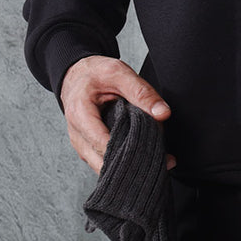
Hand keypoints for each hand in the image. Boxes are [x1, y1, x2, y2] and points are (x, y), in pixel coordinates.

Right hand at [59, 55, 174, 174]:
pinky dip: (123, 161)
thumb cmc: (95, 73)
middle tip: (161, 158)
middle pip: (103, 161)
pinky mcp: (89, 150)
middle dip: (131, 161)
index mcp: (80, 114)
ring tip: (156, 158)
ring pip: (104, 167)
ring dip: (128, 164)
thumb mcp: (119, 73)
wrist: (77, 76)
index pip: (102, 143)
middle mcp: (77, 135)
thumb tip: (163, 113)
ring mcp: (82, 146)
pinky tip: (143, 156)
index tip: (152, 150)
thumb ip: (141, 92)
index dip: (127, 150)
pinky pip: (105, 162)